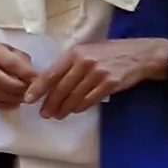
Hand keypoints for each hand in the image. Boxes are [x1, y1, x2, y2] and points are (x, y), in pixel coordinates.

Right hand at [0, 44, 36, 109]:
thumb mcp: (10, 51)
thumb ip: (22, 62)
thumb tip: (35, 78)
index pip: (10, 63)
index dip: (25, 73)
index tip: (38, 81)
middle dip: (17, 89)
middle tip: (29, 93)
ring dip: (11, 99)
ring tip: (23, 99)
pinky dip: (2, 105)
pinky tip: (13, 104)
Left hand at [32, 36, 167, 119]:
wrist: (139, 54)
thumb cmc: (109, 53)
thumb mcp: (86, 52)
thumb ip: (68, 65)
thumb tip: (47, 82)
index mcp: (75, 53)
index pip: (51, 74)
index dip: (38, 89)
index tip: (29, 99)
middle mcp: (84, 63)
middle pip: (61, 88)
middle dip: (50, 103)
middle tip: (44, 113)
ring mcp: (97, 74)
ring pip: (74, 97)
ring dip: (64, 108)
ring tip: (57, 115)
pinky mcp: (109, 84)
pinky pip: (89, 100)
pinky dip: (80, 107)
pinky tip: (75, 110)